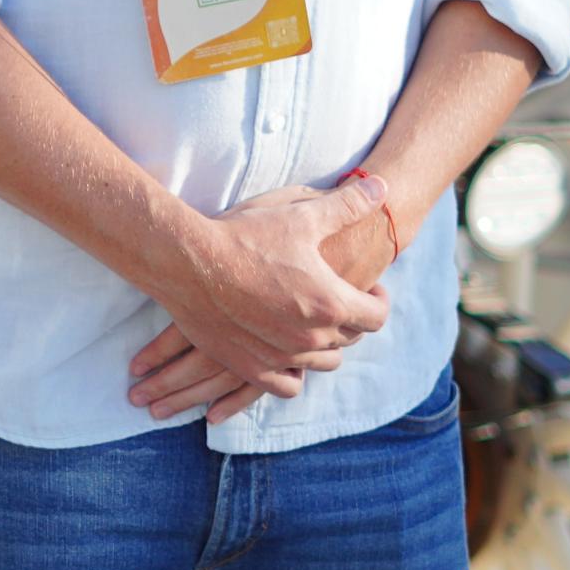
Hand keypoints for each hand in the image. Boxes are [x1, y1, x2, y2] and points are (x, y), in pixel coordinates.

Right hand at [127, 184, 391, 420]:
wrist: (188, 261)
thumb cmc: (245, 237)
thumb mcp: (300, 215)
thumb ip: (347, 205)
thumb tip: (381, 184)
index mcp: (330, 303)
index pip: (377, 316)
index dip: (378, 299)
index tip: (368, 287)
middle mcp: (311, 336)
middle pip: (350, 338)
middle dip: (349, 318)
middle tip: (335, 297)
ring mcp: (281, 356)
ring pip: (322, 362)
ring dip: (324, 344)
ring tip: (310, 322)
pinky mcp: (251, 367)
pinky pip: (288, 385)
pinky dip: (294, 372)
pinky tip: (286, 352)